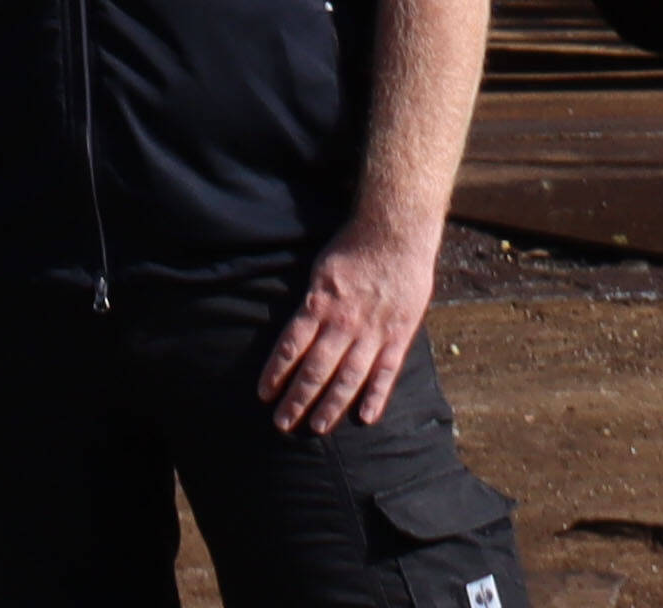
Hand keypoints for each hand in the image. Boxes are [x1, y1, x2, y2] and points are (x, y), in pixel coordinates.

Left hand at [255, 222, 432, 433]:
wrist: (394, 234)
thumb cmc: (352, 248)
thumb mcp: (319, 270)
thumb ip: (310, 301)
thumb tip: (293, 329)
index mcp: (318, 304)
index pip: (290, 346)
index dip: (275, 373)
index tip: (264, 395)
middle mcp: (342, 322)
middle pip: (315, 369)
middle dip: (297, 399)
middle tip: (282, 424)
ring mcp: (372, 332)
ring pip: (348, 377)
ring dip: (330, 405)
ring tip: (316, 428)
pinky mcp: (398, 335)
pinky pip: (386, 372)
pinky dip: (376, 396)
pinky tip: (365, 418)